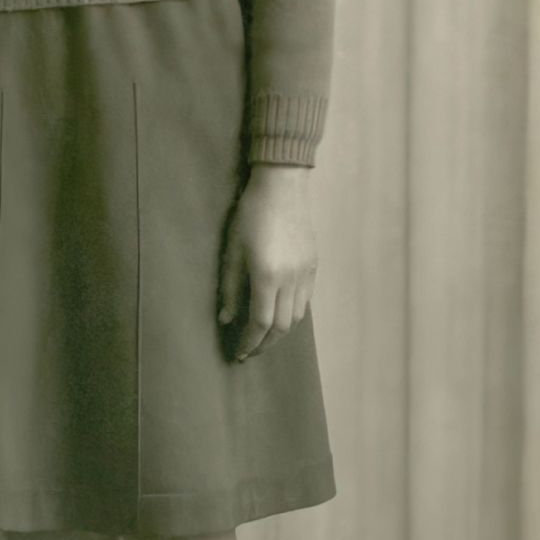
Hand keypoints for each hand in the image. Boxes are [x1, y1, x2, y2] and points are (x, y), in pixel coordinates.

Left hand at [217, 165, 316, 359]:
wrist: (282, 187)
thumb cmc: (250, 215)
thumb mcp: (232, 251)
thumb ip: (229, 288)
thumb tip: (226, 319)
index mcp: (267, 276)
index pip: (260, 324)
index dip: (249, 343)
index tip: (239, 352)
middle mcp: (290, 280)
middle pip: (280, 326)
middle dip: (264, 344)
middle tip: (250, 350)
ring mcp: (305, 274)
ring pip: (296, 317)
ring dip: (279, 332)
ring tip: (263, 336)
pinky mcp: (313, 266)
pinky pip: (305, 301)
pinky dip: (292, 315)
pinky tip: (279, 314)